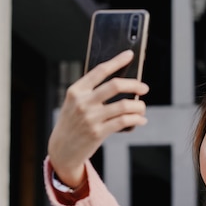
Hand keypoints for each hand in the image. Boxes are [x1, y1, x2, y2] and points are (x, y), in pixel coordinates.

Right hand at [48, 50, 149, 186]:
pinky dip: (136, 119)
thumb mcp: (75, 104)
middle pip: (115, 85)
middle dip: (134, 85)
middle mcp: (83, 102)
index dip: (117, 61)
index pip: (100, 70)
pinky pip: (124, 121)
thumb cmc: (73, 124)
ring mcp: (90, 118)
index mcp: (76, 91)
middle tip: (144, 88)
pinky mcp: (98, 132)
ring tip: (141, 108)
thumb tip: (122, 84)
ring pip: (124, 105)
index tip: (130, 55)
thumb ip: (91, 93)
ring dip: (139, 106)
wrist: (62, 150)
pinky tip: (140, 120)